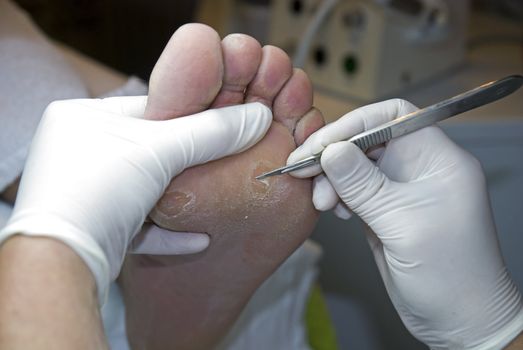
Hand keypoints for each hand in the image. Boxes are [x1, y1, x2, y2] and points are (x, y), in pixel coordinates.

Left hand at [0, 97, 270, 303]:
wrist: (61, 260)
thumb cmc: (98, 189)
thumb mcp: (161, 150)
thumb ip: (212, 132)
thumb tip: (259, 116)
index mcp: (81, 118)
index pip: (149, 110)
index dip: (188, 119)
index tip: (221, 129)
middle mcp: (77, 152)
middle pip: (148, 153)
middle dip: (185, 167)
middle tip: (220, 167)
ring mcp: (81, 192)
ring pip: (143, 192)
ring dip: (179, 204)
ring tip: (211, 207)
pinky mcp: (90, 229)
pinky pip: (135, 224)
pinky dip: (165, 232)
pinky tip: (197, 240)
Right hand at [288, 99, 522, 348]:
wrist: (457, 320)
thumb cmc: (450, 274)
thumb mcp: (402, 225)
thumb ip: (363, 185)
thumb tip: (331, 151)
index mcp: (436, 159)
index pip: (393, 117)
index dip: (354, 124)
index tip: (322, 143)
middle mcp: (418, 168)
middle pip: (368, 141)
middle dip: (335, 154)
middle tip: (304, 170)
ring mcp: (400, 190)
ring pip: (356, 166)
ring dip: (332, 179)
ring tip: (321, 202)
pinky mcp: (385, 210)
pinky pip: (354, 190)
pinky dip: (338, 195)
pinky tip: (333, 210)